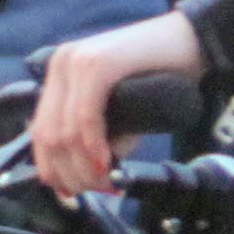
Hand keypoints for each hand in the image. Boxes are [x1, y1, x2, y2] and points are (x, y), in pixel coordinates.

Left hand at [29, 13, 200, 194]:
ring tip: (107, 182)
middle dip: (69, 173)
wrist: (193, 41)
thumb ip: (97, 136)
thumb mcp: (118, 110)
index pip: (39, 131)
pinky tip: (107, 163)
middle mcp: (61, 64)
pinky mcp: (98, 64)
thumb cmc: (160, 75)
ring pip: (64, 131)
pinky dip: (94, 147)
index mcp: (60, 73)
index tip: (69, 192)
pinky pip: (85, 118)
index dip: (51, 169)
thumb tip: (84, 176)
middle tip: (96, 191)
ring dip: (83, 166)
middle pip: (48, 135)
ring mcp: (77, 61)